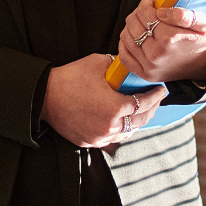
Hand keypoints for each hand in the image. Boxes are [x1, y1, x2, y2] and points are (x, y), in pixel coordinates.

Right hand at [41, 53, 165, 147]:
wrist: (43, 96)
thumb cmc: (69, 79)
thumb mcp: (97, 63)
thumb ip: (118, 66)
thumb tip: (130, 68)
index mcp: (115, 107)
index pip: (145, 103)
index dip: (156, 96)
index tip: (161, 90)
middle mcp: (111, 126)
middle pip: (141, 121)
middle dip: (151, 109)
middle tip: (155, 100)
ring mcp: (100, 137)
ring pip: (128, 132)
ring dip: (137, 122)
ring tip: (141, 112)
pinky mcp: (90, 142)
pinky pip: (113, 139)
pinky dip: (121, 130)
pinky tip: (122, 122)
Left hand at [116, 0, 205, 83]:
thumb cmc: (202, 41)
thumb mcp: (202, 23)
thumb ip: (183, 14)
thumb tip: (160, 11)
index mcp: (169, 38)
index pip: (144, 13)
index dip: (146, 4)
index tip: (153, 3)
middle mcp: (156, 54)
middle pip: (133, 24)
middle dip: (138, 13)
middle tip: (148, 12)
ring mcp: (149, 66)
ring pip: (126, 37)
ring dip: (131, 26)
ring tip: (143, 24)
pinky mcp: (145, 74)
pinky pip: (124, 56)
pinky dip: (125, 44)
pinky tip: (135, 37)